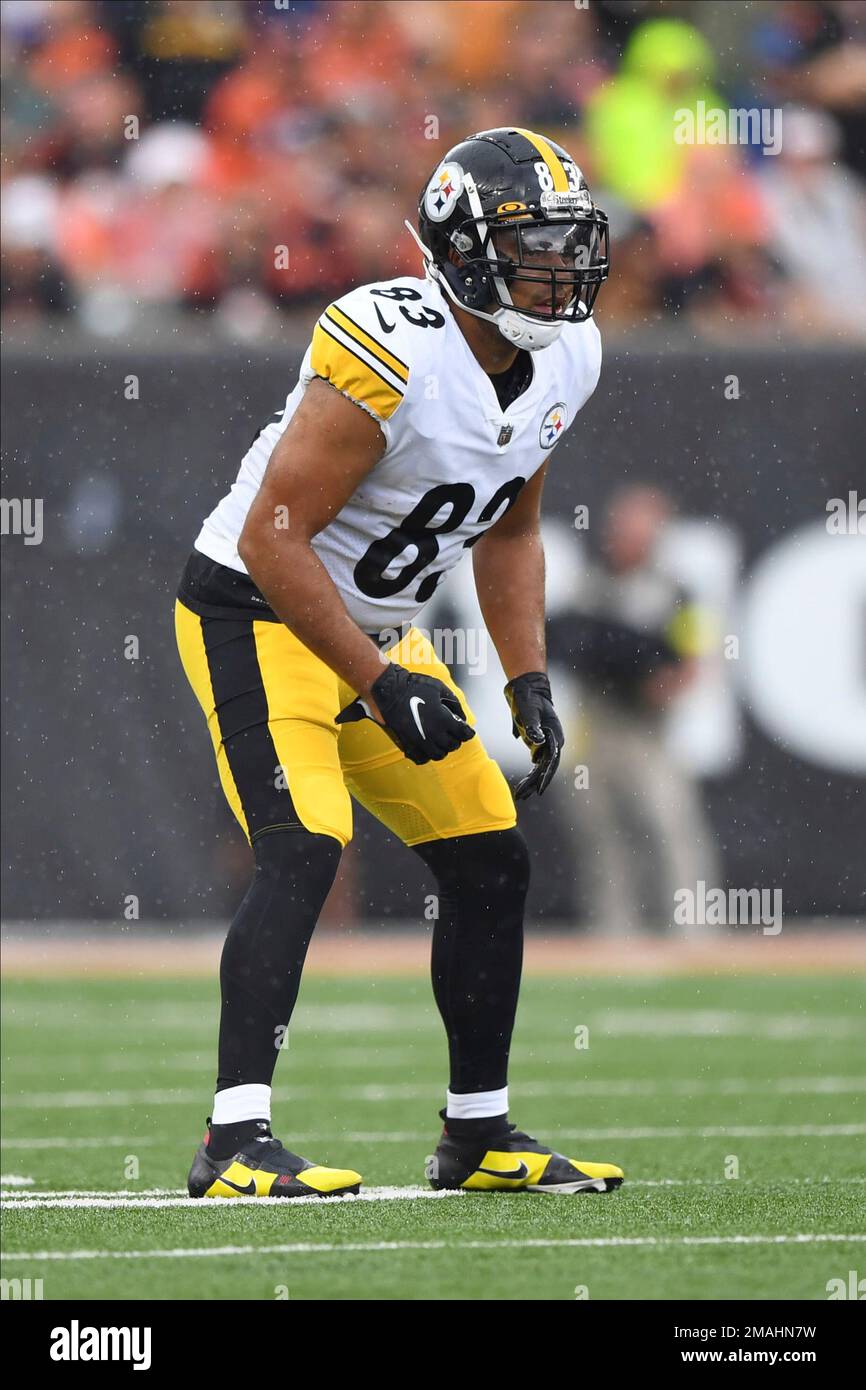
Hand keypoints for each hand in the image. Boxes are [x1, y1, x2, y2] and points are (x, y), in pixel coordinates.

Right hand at [336, 662, 474, 764]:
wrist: (389, 690)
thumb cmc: (415, 685)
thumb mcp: (440, 688)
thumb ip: (454, 703)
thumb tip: (461, 717)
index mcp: (443, 719)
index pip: (463, 734)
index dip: (467, 732)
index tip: (467, 730)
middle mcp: (433, 733)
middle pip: (452, 746)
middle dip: (456, 739)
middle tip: (454, 733)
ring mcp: (419, 740)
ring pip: (438, 755)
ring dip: (442, 749)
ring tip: (441, 741)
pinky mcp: (407, 742)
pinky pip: (420, 758)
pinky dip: (426, 756)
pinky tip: (427, 747)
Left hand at [504, 670, 563, 798]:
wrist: (529, 690)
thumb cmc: (529, 699)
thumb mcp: (529, 711)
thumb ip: (532, 726)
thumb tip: (537, 742)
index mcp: (555, 736)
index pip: (552, 761)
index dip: (545, 777)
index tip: (539, 790)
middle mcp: (554, 742)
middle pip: (546, 768)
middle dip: (535, 783)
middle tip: (523, 796)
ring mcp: (547, 744)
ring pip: (541, 767)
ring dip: (532, 781)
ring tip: (521, 794)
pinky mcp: (539, 743)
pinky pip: (536, 763)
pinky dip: (530, 773)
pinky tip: (524, 783)